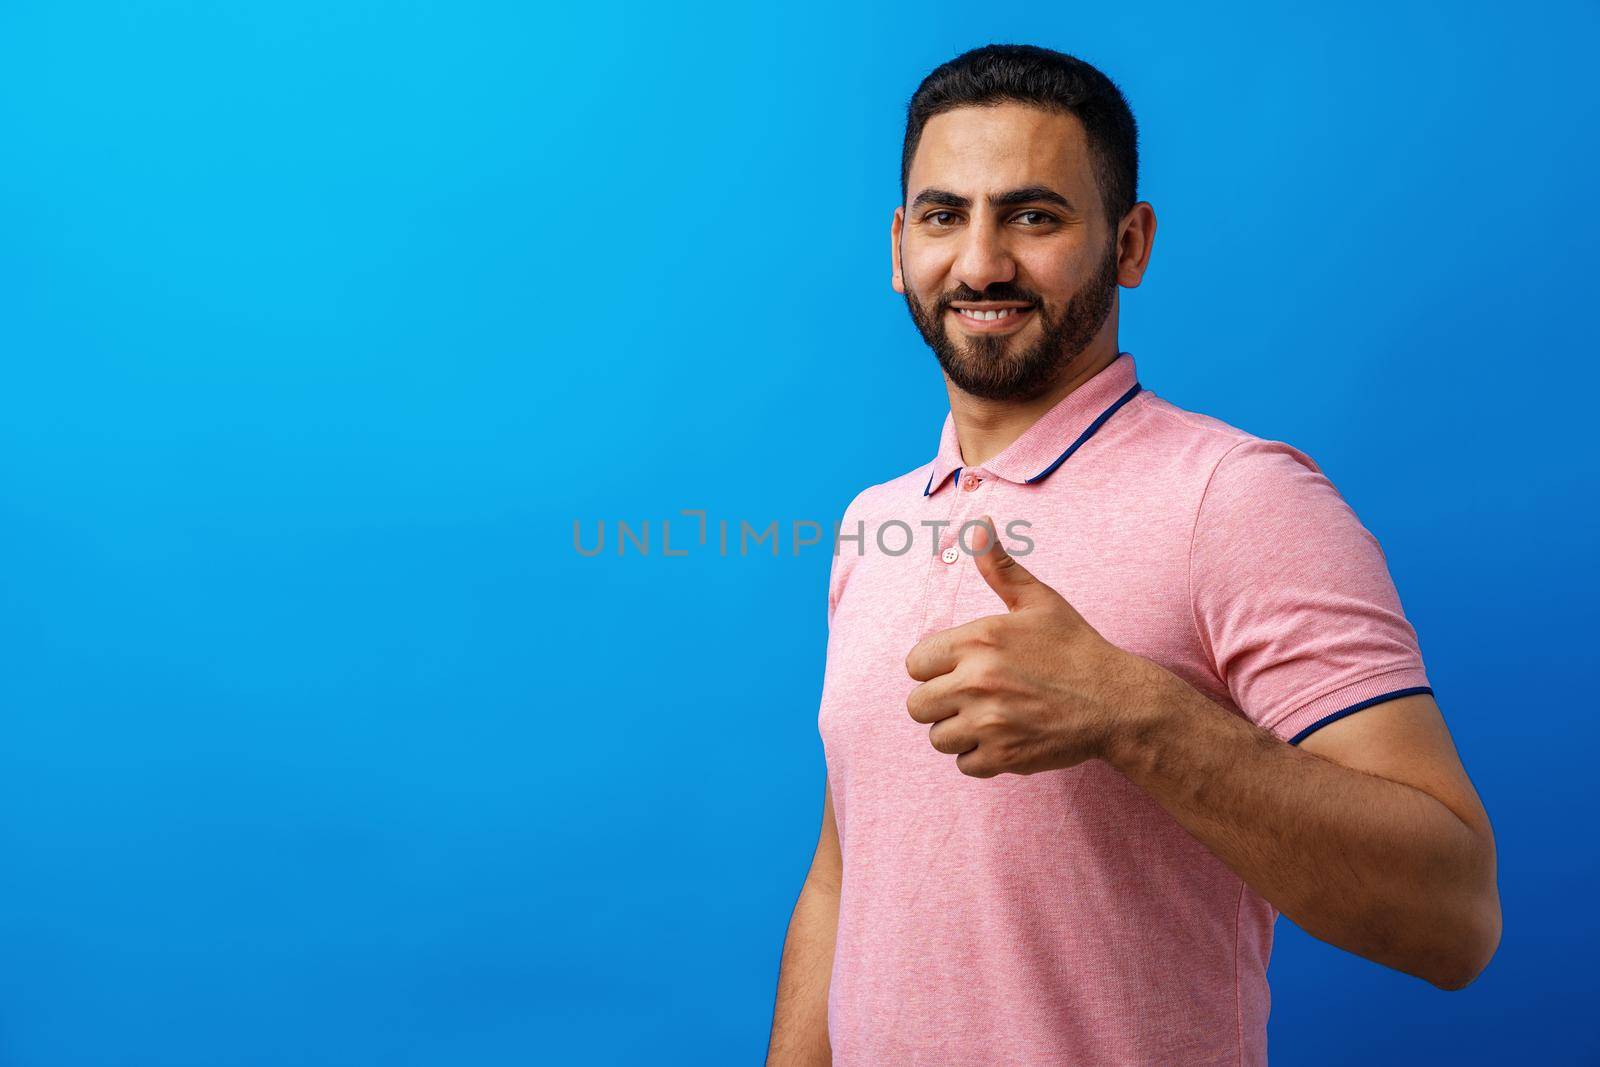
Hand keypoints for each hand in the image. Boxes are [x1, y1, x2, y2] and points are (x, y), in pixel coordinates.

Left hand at [903, 516, 1161, 777]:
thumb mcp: (1039, 601)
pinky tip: (1005, 737)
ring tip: (990, 717)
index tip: (958, 669)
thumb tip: (978, 526)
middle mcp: (977, 681)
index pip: (914, 664)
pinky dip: (980, 756)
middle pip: (917, 705)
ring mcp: (989, 722)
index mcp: (978, 640)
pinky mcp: (1004, 755)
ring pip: (938, 737)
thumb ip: (999, 568)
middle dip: (939, 702)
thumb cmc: (1076, 647)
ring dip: (958, 731)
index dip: (933, 668)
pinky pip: (965, 763)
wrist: (1118, 701)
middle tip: (971, 697)